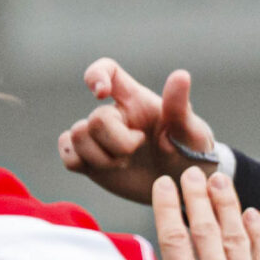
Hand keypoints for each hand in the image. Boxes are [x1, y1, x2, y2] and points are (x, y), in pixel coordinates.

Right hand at [58, 59, 217, 204]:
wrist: (183, 187)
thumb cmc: (191, 152)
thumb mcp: (192, 132)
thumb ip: (180, 107)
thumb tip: (181, 75)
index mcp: (136, 100)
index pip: (108, 71)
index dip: (97, 75)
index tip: (101, 94)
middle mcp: (114, 115)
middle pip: (94, 120)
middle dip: (116, 142)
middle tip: (137, 150)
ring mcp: (100, 139)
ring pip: (76, 137)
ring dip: (100, 157)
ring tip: (124, 163)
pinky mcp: (91, 161)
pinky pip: (67, 156)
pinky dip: (79, 162)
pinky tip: (104, 169)